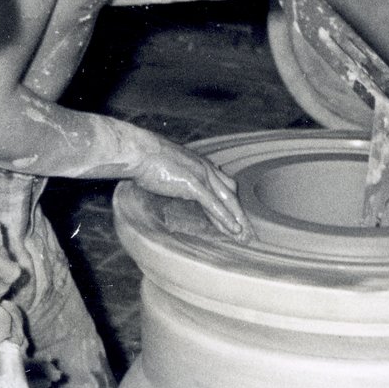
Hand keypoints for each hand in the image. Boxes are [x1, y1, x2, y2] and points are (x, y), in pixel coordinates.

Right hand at [133, 136, 251, 238]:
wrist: (140, 151)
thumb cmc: (147, 159)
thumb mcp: (169, 166)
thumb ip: (179, 175)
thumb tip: (177, 183)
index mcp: (201, 165)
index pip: (225, 185)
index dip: (232, 203)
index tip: (238, 217)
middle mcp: (206, 170)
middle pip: (231, 195)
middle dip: (240, 215)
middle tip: (248, 233)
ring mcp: (201, 176)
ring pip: (227, 201)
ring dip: (237, 220)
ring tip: (245, 236)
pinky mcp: (193, 184)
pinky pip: (213, 205)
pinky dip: (225, 218)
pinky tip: (233, 229)